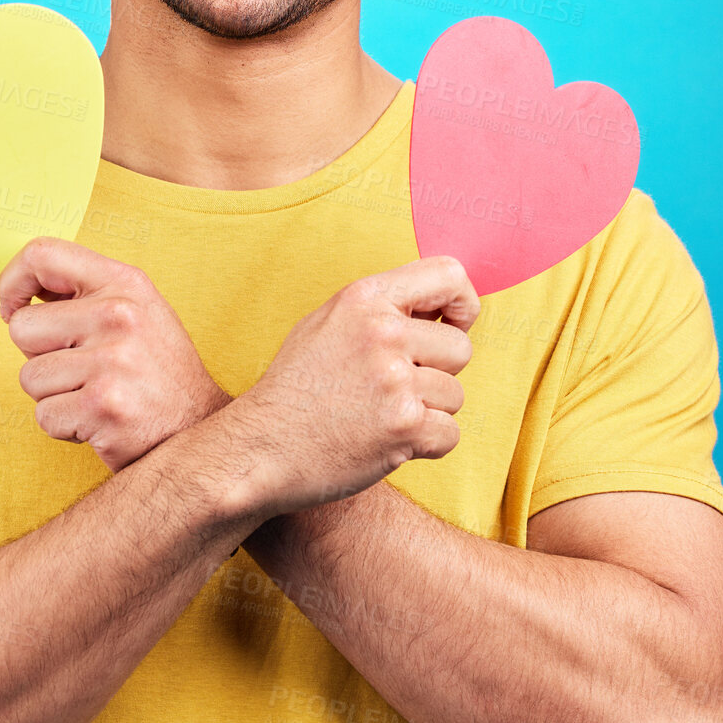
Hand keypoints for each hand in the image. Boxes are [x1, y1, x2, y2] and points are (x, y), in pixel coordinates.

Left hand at [0, 237, 229, 471]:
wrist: (200, 428)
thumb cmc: (158, 372)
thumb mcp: (137, 311)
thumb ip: (87, 294)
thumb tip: (22, 288)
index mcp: (124, 283)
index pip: (42, 255)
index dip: (12, 281)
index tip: (13, 307)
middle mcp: (118, 314)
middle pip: (21, 327)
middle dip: (37, 355)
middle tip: (79, 368)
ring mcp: (111, 360)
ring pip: (30, 377)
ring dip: (53, 395)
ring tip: (94, 394)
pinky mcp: (102, 405)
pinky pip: (44, 415)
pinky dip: (64, 426)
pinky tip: (99, 420)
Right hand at [222, 256, 479, 518]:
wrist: (259, 448)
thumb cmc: (294, 389)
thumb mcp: (326, 323)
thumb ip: (380, 310)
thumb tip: (440, 308)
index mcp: (364, 298)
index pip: (449, 274)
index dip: (463, 303)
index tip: (452, 325)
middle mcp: (382, 332)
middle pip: (460, 347)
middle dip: (437, 373)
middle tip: (392, 389)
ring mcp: (394, 380)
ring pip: (455, 395)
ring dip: (428, 412)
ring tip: (379, 416)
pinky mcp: (404, 425)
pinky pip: (450, 434)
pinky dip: (425, 446)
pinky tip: (385, 442)